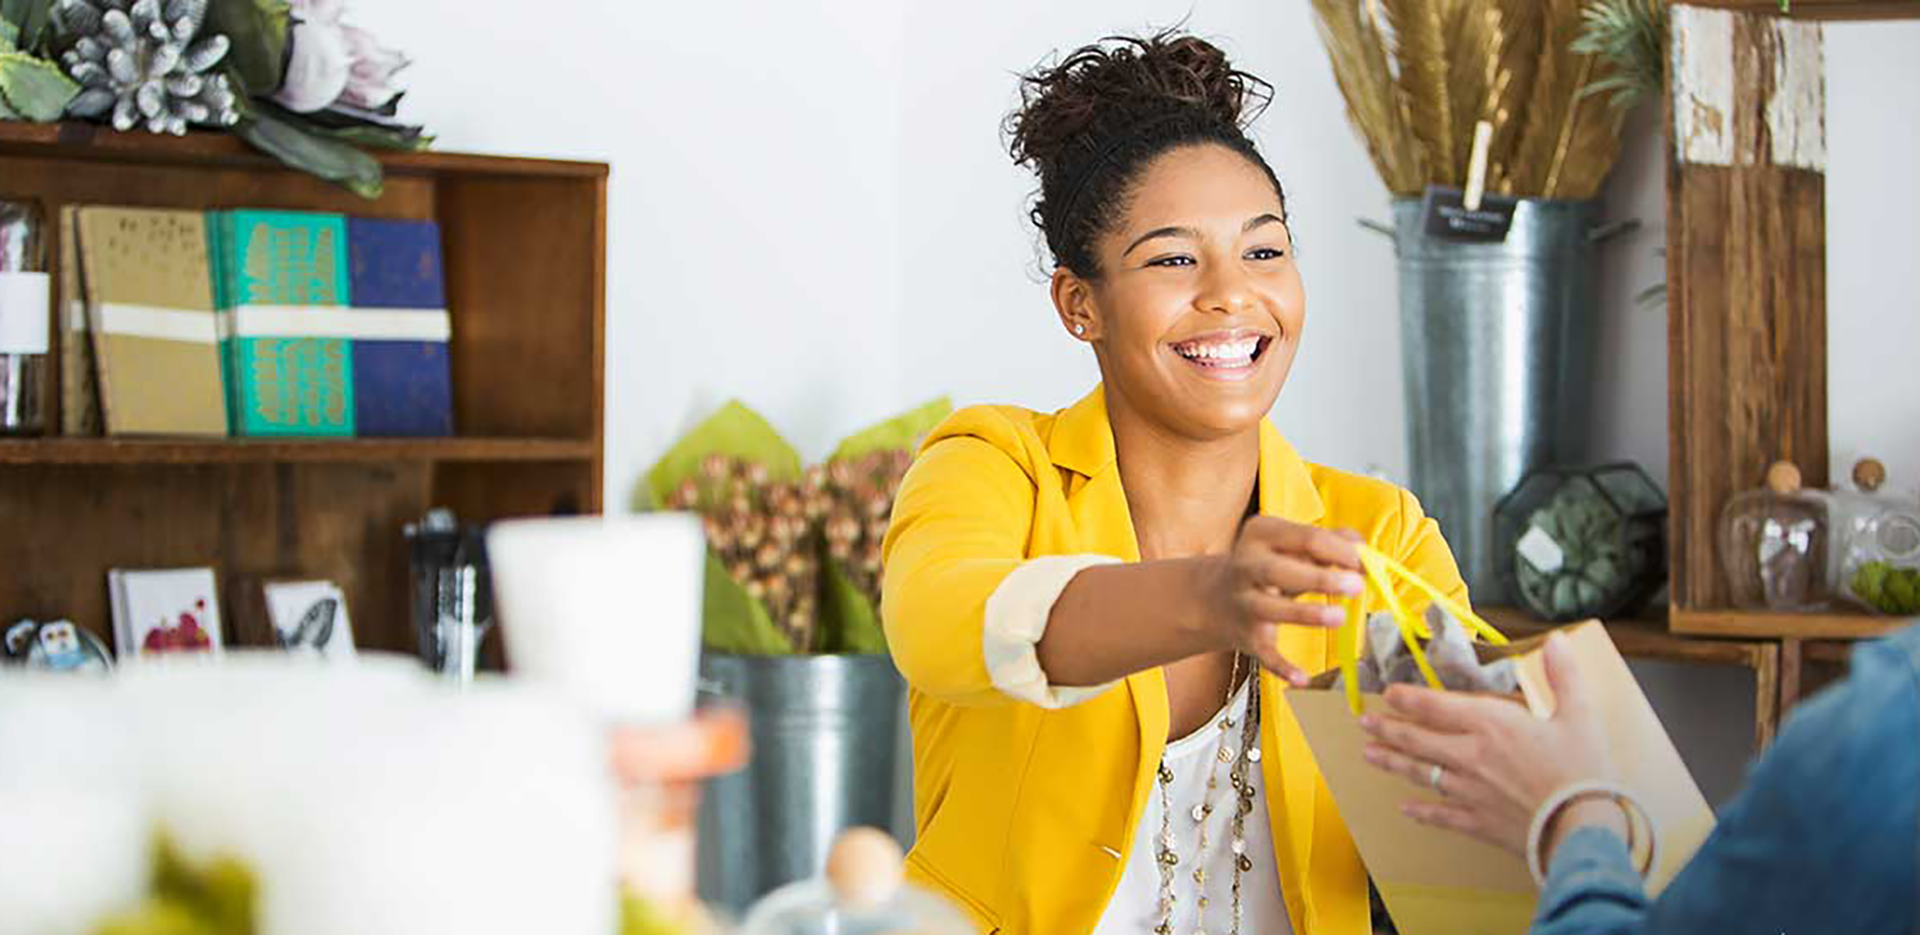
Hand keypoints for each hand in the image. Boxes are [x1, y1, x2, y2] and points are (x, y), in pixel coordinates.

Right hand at [1204, 516, 1365, 684]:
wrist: (1213, 598)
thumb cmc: (1268, 567)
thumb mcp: (1290, 545)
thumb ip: (1328, 542)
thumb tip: (1364, 549)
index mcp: (1262, 535)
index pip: (1306, 538)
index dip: (1341, 551)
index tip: (1368, 563)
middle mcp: (1247, 566)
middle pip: (1282, 570)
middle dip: (1321, 579)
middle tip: (1356, 585)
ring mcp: (1244, 602)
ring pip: (1271, 608)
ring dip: (1306, 614)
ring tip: (1339, 617)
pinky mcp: (1246, 636)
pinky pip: (1264, 653)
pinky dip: (1282, 667)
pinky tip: (1303, 678)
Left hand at [1358, 632, 1613, 855]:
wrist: (1582, 828)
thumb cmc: (1583, 771)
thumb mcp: (1580, 714)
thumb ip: (1564, 675)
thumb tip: (1557, 640)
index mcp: (1491, 724)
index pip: (1436, 706)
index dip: (1408, 698)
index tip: (1388, 693)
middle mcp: (1470, 756)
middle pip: (1418, 739)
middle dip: (1388, 729)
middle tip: (1365, 723)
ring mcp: (1470, 791)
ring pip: (1421, 773)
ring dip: (1393, 762)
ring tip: (1369, 755)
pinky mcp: (1478, 822)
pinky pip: (1441, 815)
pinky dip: (1420, 812)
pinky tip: (1405, 809)